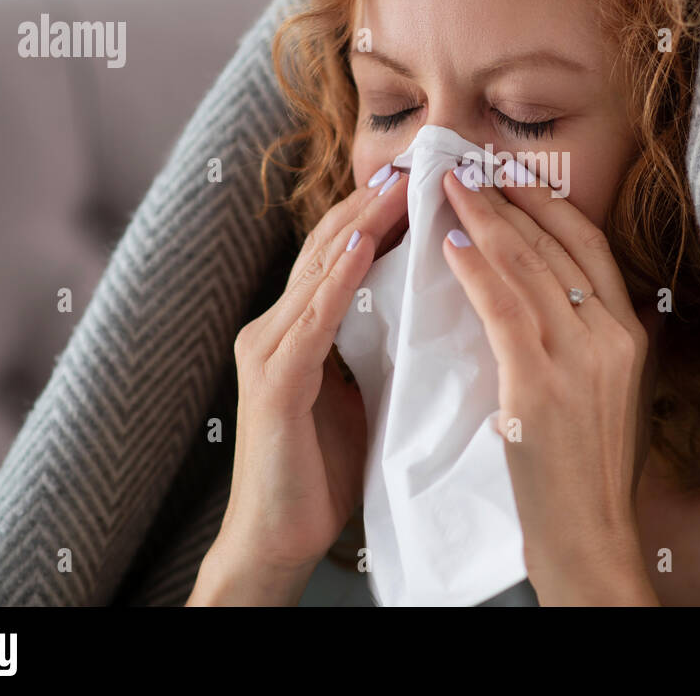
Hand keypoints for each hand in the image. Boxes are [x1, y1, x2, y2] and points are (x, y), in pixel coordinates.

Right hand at [187, 164, 408, 605]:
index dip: (380, 212)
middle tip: (421, 160)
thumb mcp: (361, 390)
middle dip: (374, 202)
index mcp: (297, 328)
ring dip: (362, 224)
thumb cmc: (323, 469)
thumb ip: (378, 343)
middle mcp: (274, 327)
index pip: (343, 252)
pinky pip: (310, 321)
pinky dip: (337, 280)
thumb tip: (431, 301)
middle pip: (328, 246)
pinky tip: (364, 248)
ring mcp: (267, 351)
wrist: (277, 539)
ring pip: (318, 270)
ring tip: (402, 185)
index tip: (426, 176)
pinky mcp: (272, 382)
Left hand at [440, 159, 662, 604]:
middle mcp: (613, 337)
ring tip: (447, 186)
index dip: (546, 202)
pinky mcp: (540, 388)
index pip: (588, 245)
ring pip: (528, 267)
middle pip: (556, 244)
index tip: (509, 171)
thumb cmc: (591, 473)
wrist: (590, 540)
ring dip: (482, 218)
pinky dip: (476, 271)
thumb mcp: (614, 395)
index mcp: (631, 335)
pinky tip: (450, 244)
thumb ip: (602, 344)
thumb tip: (582, 297)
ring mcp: (580, 361)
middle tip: (466, 163)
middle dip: (507, 196)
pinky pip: (504, 310)